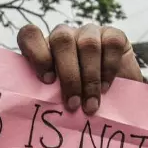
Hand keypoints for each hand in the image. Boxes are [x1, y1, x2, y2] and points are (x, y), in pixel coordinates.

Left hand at [17, 23, 140, 115]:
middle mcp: (65, 37)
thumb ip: (46, 98)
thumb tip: (36, 113)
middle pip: (62, 40)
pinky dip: (109, 68)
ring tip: (91, 105)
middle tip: (73, 104)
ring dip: (90, 79)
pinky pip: (111, 43)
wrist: (117, 105)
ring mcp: (89, 33)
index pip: (29, 35)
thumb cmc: (79, 106)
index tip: (47, 81)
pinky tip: (106, 88)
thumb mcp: (59, 102)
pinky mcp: (114, 35)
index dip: (36, 54)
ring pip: (88, 44)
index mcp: (44, 49)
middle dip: (69, 75)